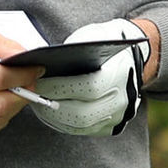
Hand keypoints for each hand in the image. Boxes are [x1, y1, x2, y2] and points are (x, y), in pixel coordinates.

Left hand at [17, 20, 148, 137]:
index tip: (38, 83)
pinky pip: (85, 130)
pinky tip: (51, 113)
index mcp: (117, 74)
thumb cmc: (105, 43)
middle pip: (81, 112)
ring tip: (38, 104)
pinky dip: (65, 123)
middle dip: (52, 105)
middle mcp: (121, 98)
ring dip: (55, 117)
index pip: (85, 88)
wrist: (134, 55)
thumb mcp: (90, 38)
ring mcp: (118, 114)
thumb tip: (42, 66)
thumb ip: (71, 52)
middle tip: (33, 96)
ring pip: (81, 125)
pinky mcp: (112, 125)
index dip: (58, 87)